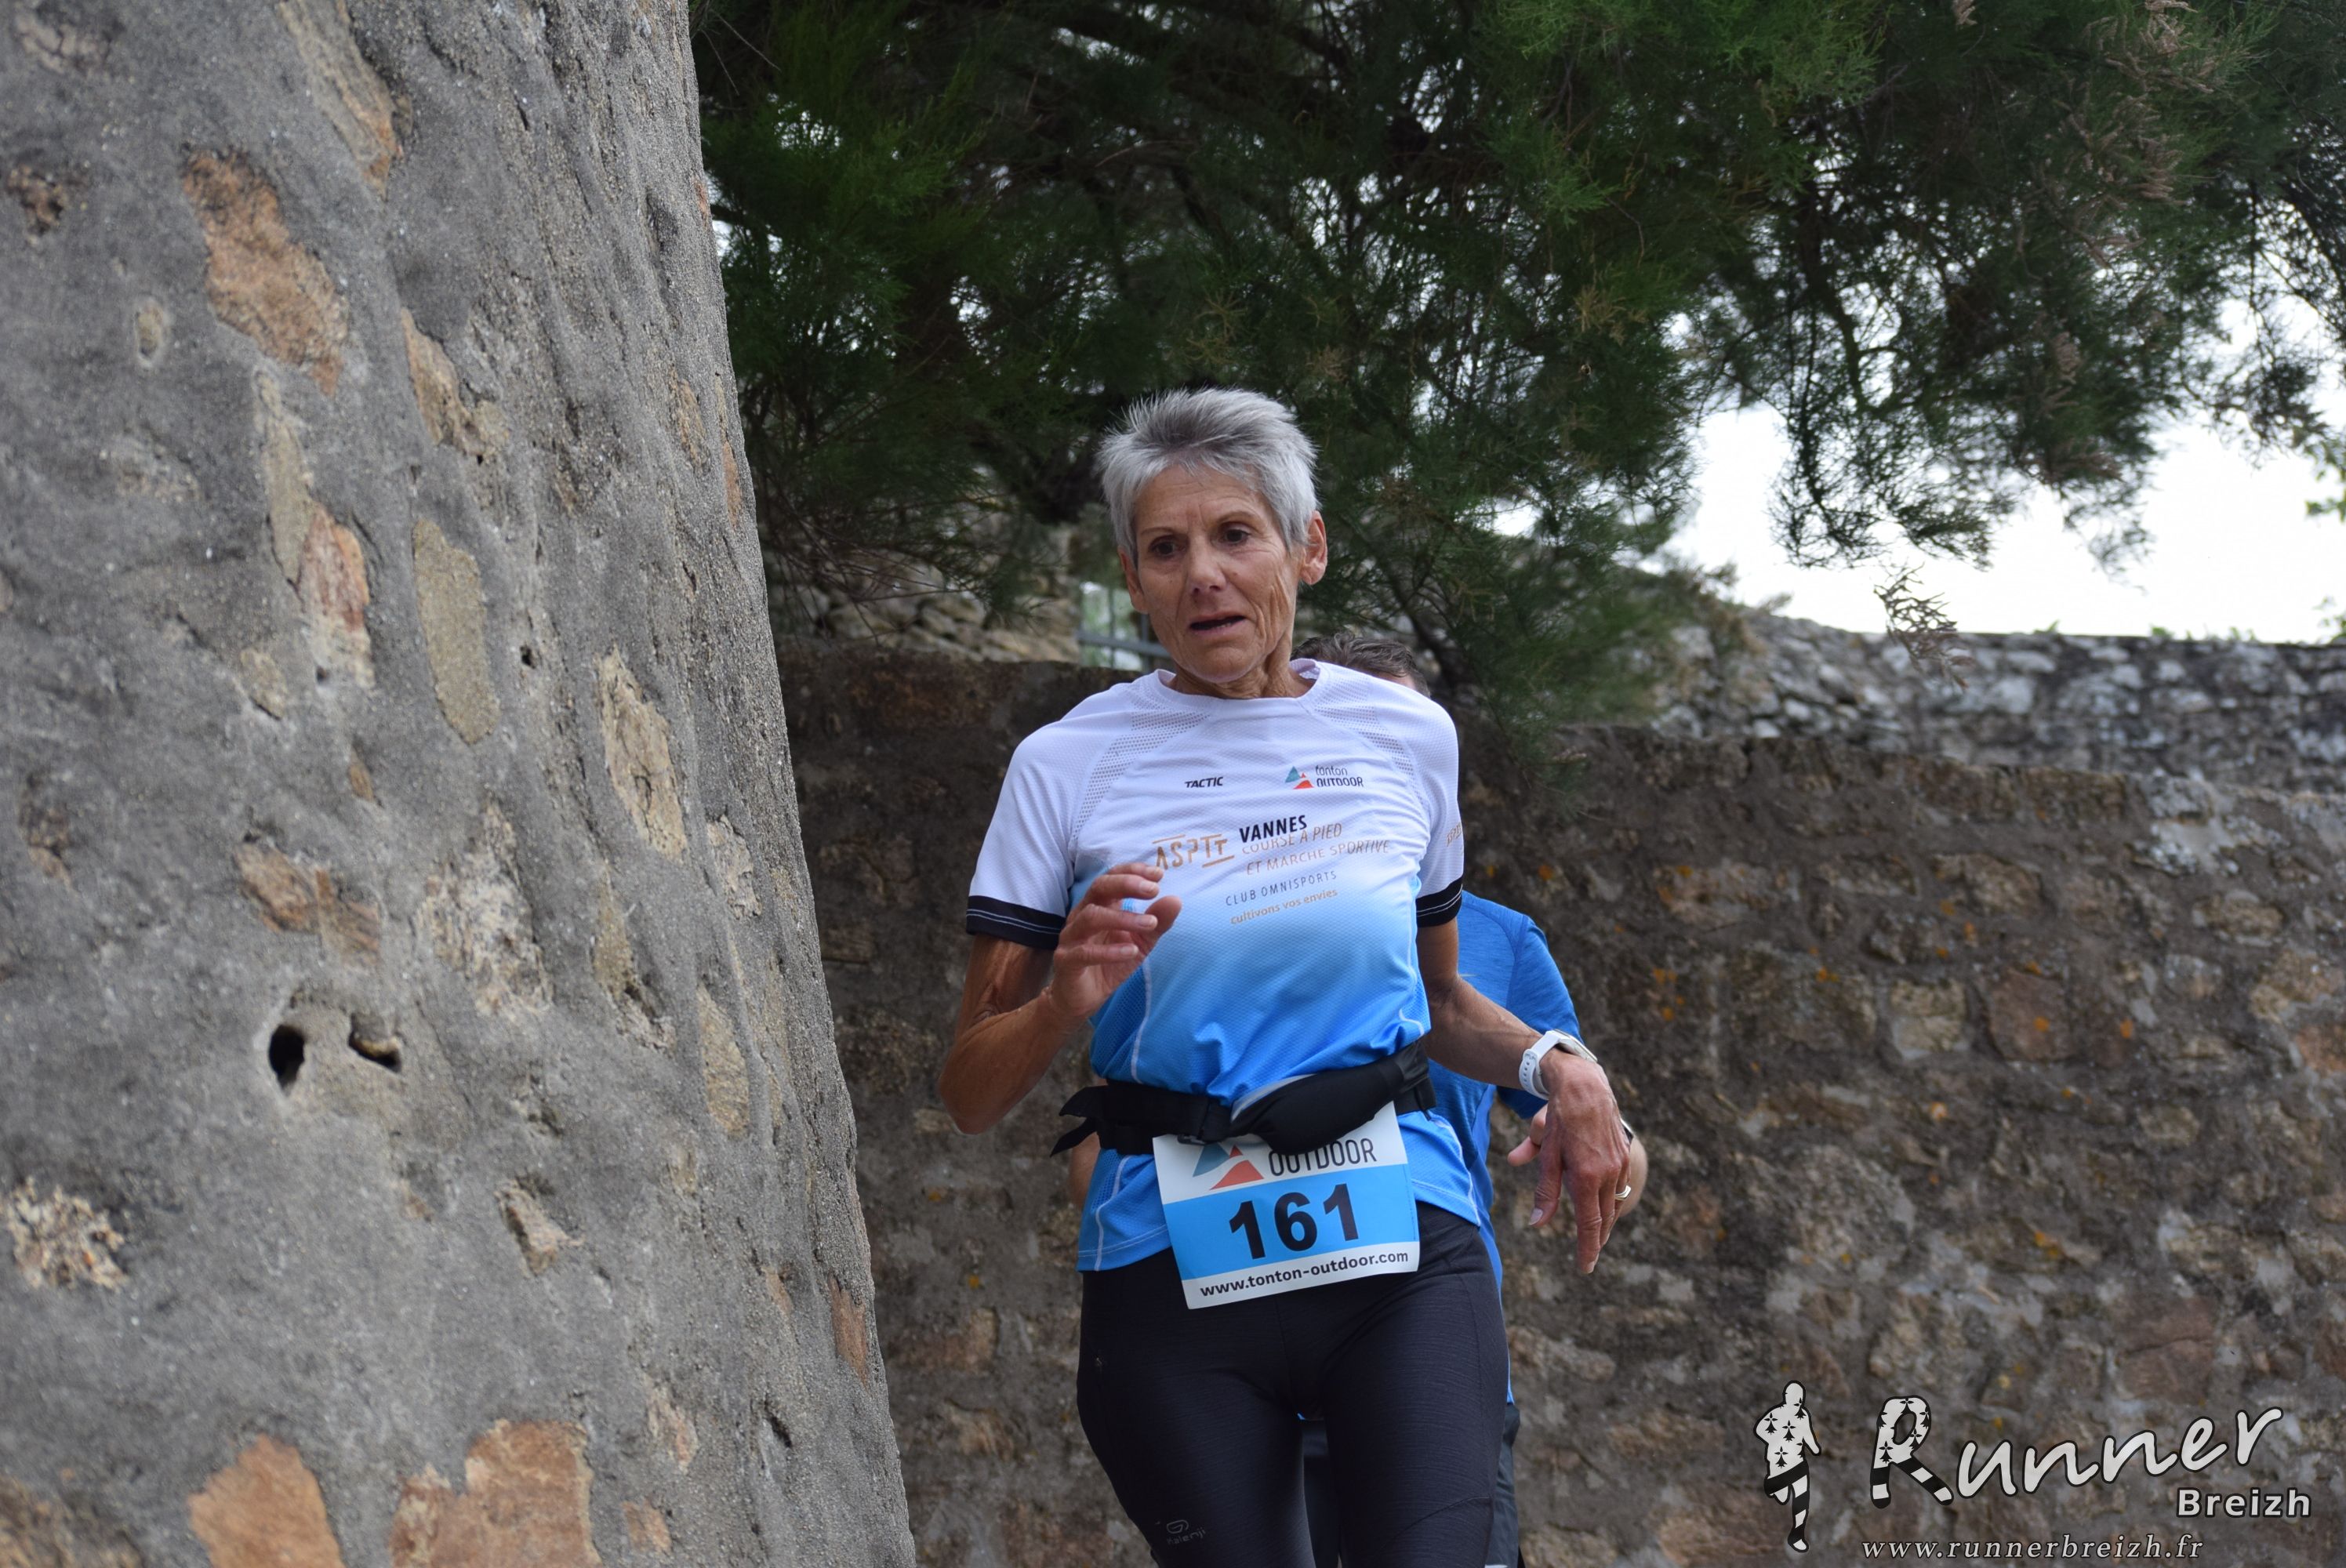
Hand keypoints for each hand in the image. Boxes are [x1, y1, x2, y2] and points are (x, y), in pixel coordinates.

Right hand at [1041, 863, 1181, 1020]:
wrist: (1083, 998)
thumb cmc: (1110, 963)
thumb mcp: (1141, 942)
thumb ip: (1156, 922)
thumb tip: (1176, 900)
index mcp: (1099, 906)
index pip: (1111, 877)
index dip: (1132, 871)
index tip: (1158, 875)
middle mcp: (1082, 915)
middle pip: (1098, 888)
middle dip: (1126, 884)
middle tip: (1153, 890)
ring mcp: (1071, 937)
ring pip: (1091, 917)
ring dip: (1123, 918)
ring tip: (1149, 923)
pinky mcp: (1066, 960)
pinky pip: (1085, 952)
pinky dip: (1109, 951)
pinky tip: (1131, 951)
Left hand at [1505, 1051, 1630, 1273]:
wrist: (1585, 1087)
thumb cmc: (1559, 1120)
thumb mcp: (1546, 1155)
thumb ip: (1545, 1192)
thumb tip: (1538, 1223)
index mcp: (1586, 1176)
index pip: (1589, 1224)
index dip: (1588, 1249)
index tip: (1585, 1268)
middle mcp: (1607, 1173)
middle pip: (1604, 1219)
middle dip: (1597, 1241)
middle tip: (1589, 1258)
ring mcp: (1619, 1164)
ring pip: (1613, 1204)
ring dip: (1604, 1222)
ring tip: (1595, 1236)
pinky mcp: (1624, 1155)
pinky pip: (1618, 1186)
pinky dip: (1610, 1200)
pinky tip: (1603, 1204)